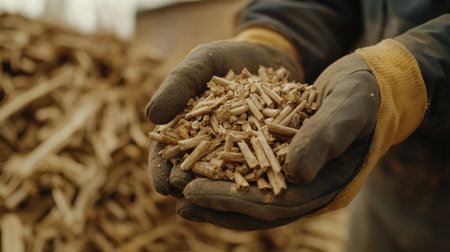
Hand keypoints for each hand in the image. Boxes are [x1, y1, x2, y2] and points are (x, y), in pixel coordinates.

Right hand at [146, 41, 303, 195]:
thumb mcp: (201, 63)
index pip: (166, 155)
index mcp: (185, 130)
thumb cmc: (225, 58)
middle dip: (190, 186)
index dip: (162, 171)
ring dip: (220, 189)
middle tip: (190, 196)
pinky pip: (259, 166)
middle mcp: (209, 146)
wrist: (266, 54)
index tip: (162, 186)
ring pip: (226, 175)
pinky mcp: (266, 150)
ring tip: (219, 200)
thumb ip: (177, 85)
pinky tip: (258, 188)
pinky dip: (256, 177)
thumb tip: (151, 116)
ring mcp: (238, 151)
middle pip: (194, 171)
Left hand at [176, 53, 379, 229]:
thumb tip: (297, 172)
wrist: (371, 85)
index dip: (232, 201)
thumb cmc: (365, 95)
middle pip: (255, 207)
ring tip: (178, 190)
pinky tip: (198, 166)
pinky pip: (250, 171)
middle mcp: (308, 189)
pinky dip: (223, 171)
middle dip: (215, 202)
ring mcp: (296, 176)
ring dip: (214, 193)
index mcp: (327, 186)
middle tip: (177, 196)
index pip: (273, 205)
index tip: (194, 193)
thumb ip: (326, 137)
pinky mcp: (284, 158)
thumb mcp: (349, 108)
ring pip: (249, 193)